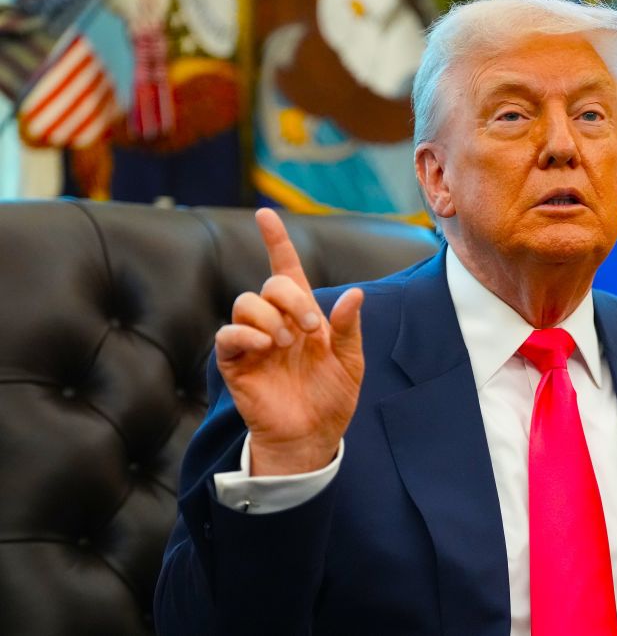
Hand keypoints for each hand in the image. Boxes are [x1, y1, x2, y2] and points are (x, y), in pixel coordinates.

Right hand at [214, 208, 365, 475]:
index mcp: (303, 316)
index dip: (276, 241)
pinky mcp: (237, 363)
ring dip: (269, 316)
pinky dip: (245, 334)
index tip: (266, 214)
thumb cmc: (331, 398)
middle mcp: (276, 322)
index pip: (286, 269)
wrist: (313, 436)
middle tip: (310, 327)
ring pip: (246, 304)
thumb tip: (355, 293)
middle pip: (269, 285)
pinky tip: (266, 346)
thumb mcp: (351, 361)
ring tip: (286, 343)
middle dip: (291, 297)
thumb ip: (349, 328)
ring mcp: (254, 342)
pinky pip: (227, 335)